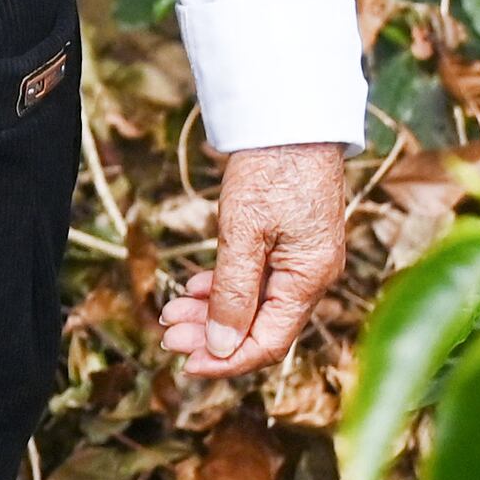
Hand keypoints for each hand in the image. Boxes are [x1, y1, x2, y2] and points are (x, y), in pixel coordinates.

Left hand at [160, 142, 350, 378]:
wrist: (290, 115)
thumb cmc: (272, 168)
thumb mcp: (243, 233)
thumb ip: (233, 292)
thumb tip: (223, 348)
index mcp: (310, 279)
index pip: (270, 343)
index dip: (227, 361)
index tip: (186, 364)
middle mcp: (312, 275)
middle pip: (261, 327)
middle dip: (212, 337)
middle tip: (167, 335)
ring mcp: (302, 258)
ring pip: (255, 304)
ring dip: (213, 312)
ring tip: (172, 312)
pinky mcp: (290, 241)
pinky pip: (258, 280)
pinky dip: (225, 287)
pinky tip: (196, 288)